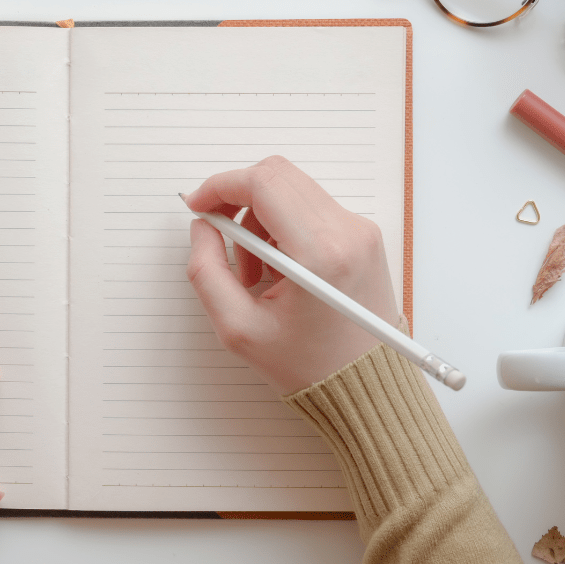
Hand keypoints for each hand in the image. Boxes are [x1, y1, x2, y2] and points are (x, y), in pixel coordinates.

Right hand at [184, 156, 398, 394]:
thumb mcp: (238, 329)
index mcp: (319, 254)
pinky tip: (277, 269)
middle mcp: (347, 232)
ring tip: (253, 270)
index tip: (198, 207)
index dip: (220, 187)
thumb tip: (202, 228)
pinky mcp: (364, 236)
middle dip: (237, 199)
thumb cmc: (308, 365)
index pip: (263, 184)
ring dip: (259, 218)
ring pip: (293, 190)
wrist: (365, 387)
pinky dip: (283, 227)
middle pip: (278, 176)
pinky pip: (312, 208)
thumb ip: (206, 271)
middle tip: (220, 236)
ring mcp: (361, 231)